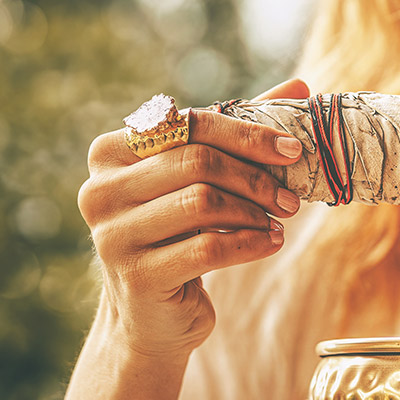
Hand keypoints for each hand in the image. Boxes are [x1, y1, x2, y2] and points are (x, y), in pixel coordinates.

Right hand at [78, 78, 309, 359]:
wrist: (152, 316)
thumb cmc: (180, 232)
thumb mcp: (203, 177)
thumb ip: (240, 129)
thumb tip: (300, 84)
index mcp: (109, 152)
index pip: (187, 125)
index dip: (246, 135)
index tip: (293, 150)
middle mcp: (99, 190)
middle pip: (197, 162)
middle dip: (255, 177)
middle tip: (290, 196)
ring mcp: (111, 236)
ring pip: (203, 203)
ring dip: (254, 211)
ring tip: (279, 221)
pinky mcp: (136, 276)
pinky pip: (209, 248)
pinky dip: (251, 243)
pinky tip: (270, 243)